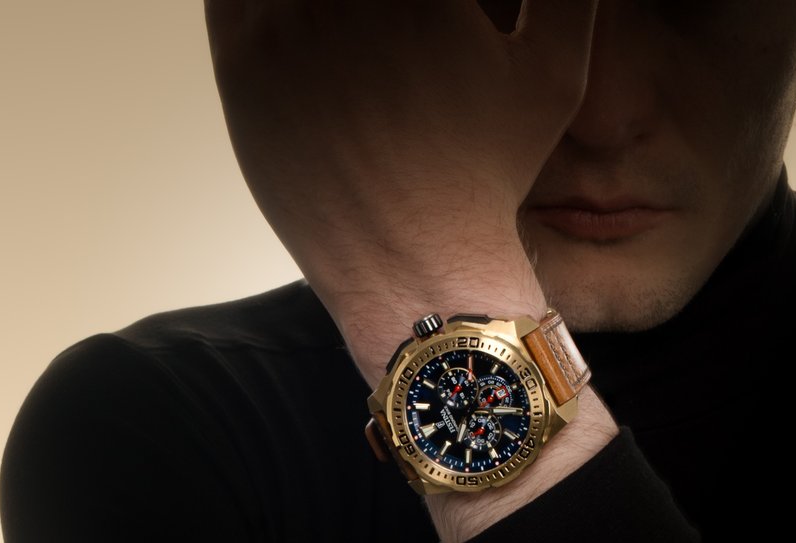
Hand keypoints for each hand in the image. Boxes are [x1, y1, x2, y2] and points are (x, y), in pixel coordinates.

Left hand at [204, 0, 600, 381]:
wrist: (420, 264)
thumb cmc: (491, 172)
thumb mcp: (556, 69)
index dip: (425, 3)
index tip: (431, 15)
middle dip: (369, 9)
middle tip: (390, 29)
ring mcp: (280, 17)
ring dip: (315, 6)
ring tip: (353, 35)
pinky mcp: (240, 56)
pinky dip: (260, 3)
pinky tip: (310, 35)